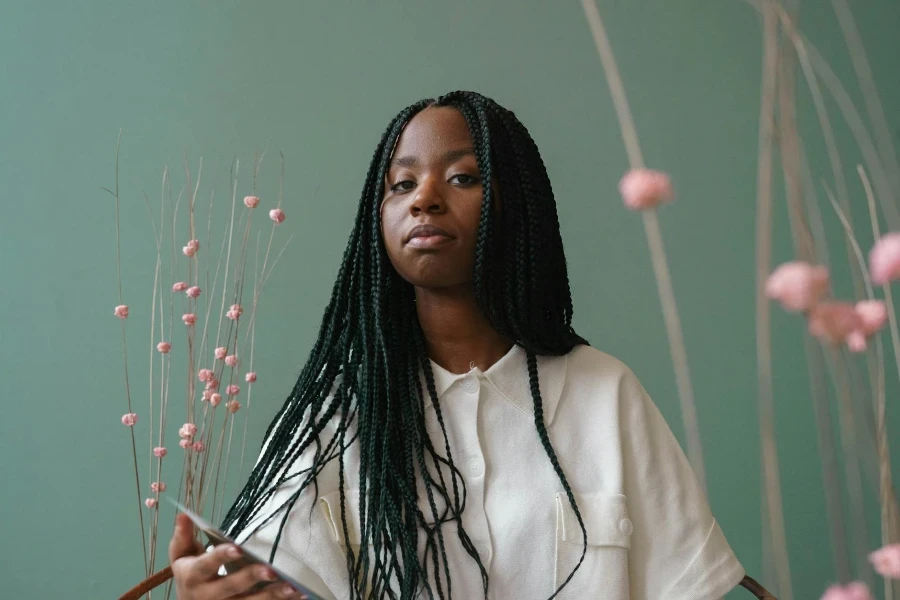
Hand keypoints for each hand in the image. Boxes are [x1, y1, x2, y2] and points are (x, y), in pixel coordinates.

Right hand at [169, 513, 307, 598]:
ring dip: (272, 596)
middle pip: (231, 587)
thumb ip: (183, 536)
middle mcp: (208, 595)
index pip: (206, 565)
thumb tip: (183, 514)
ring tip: (293, 587)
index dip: (221, 557)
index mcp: (193, 576)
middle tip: (272, 571)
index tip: (237, 547)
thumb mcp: (181, 556)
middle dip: (251, 578)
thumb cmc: (190, 574)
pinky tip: (298, 596)